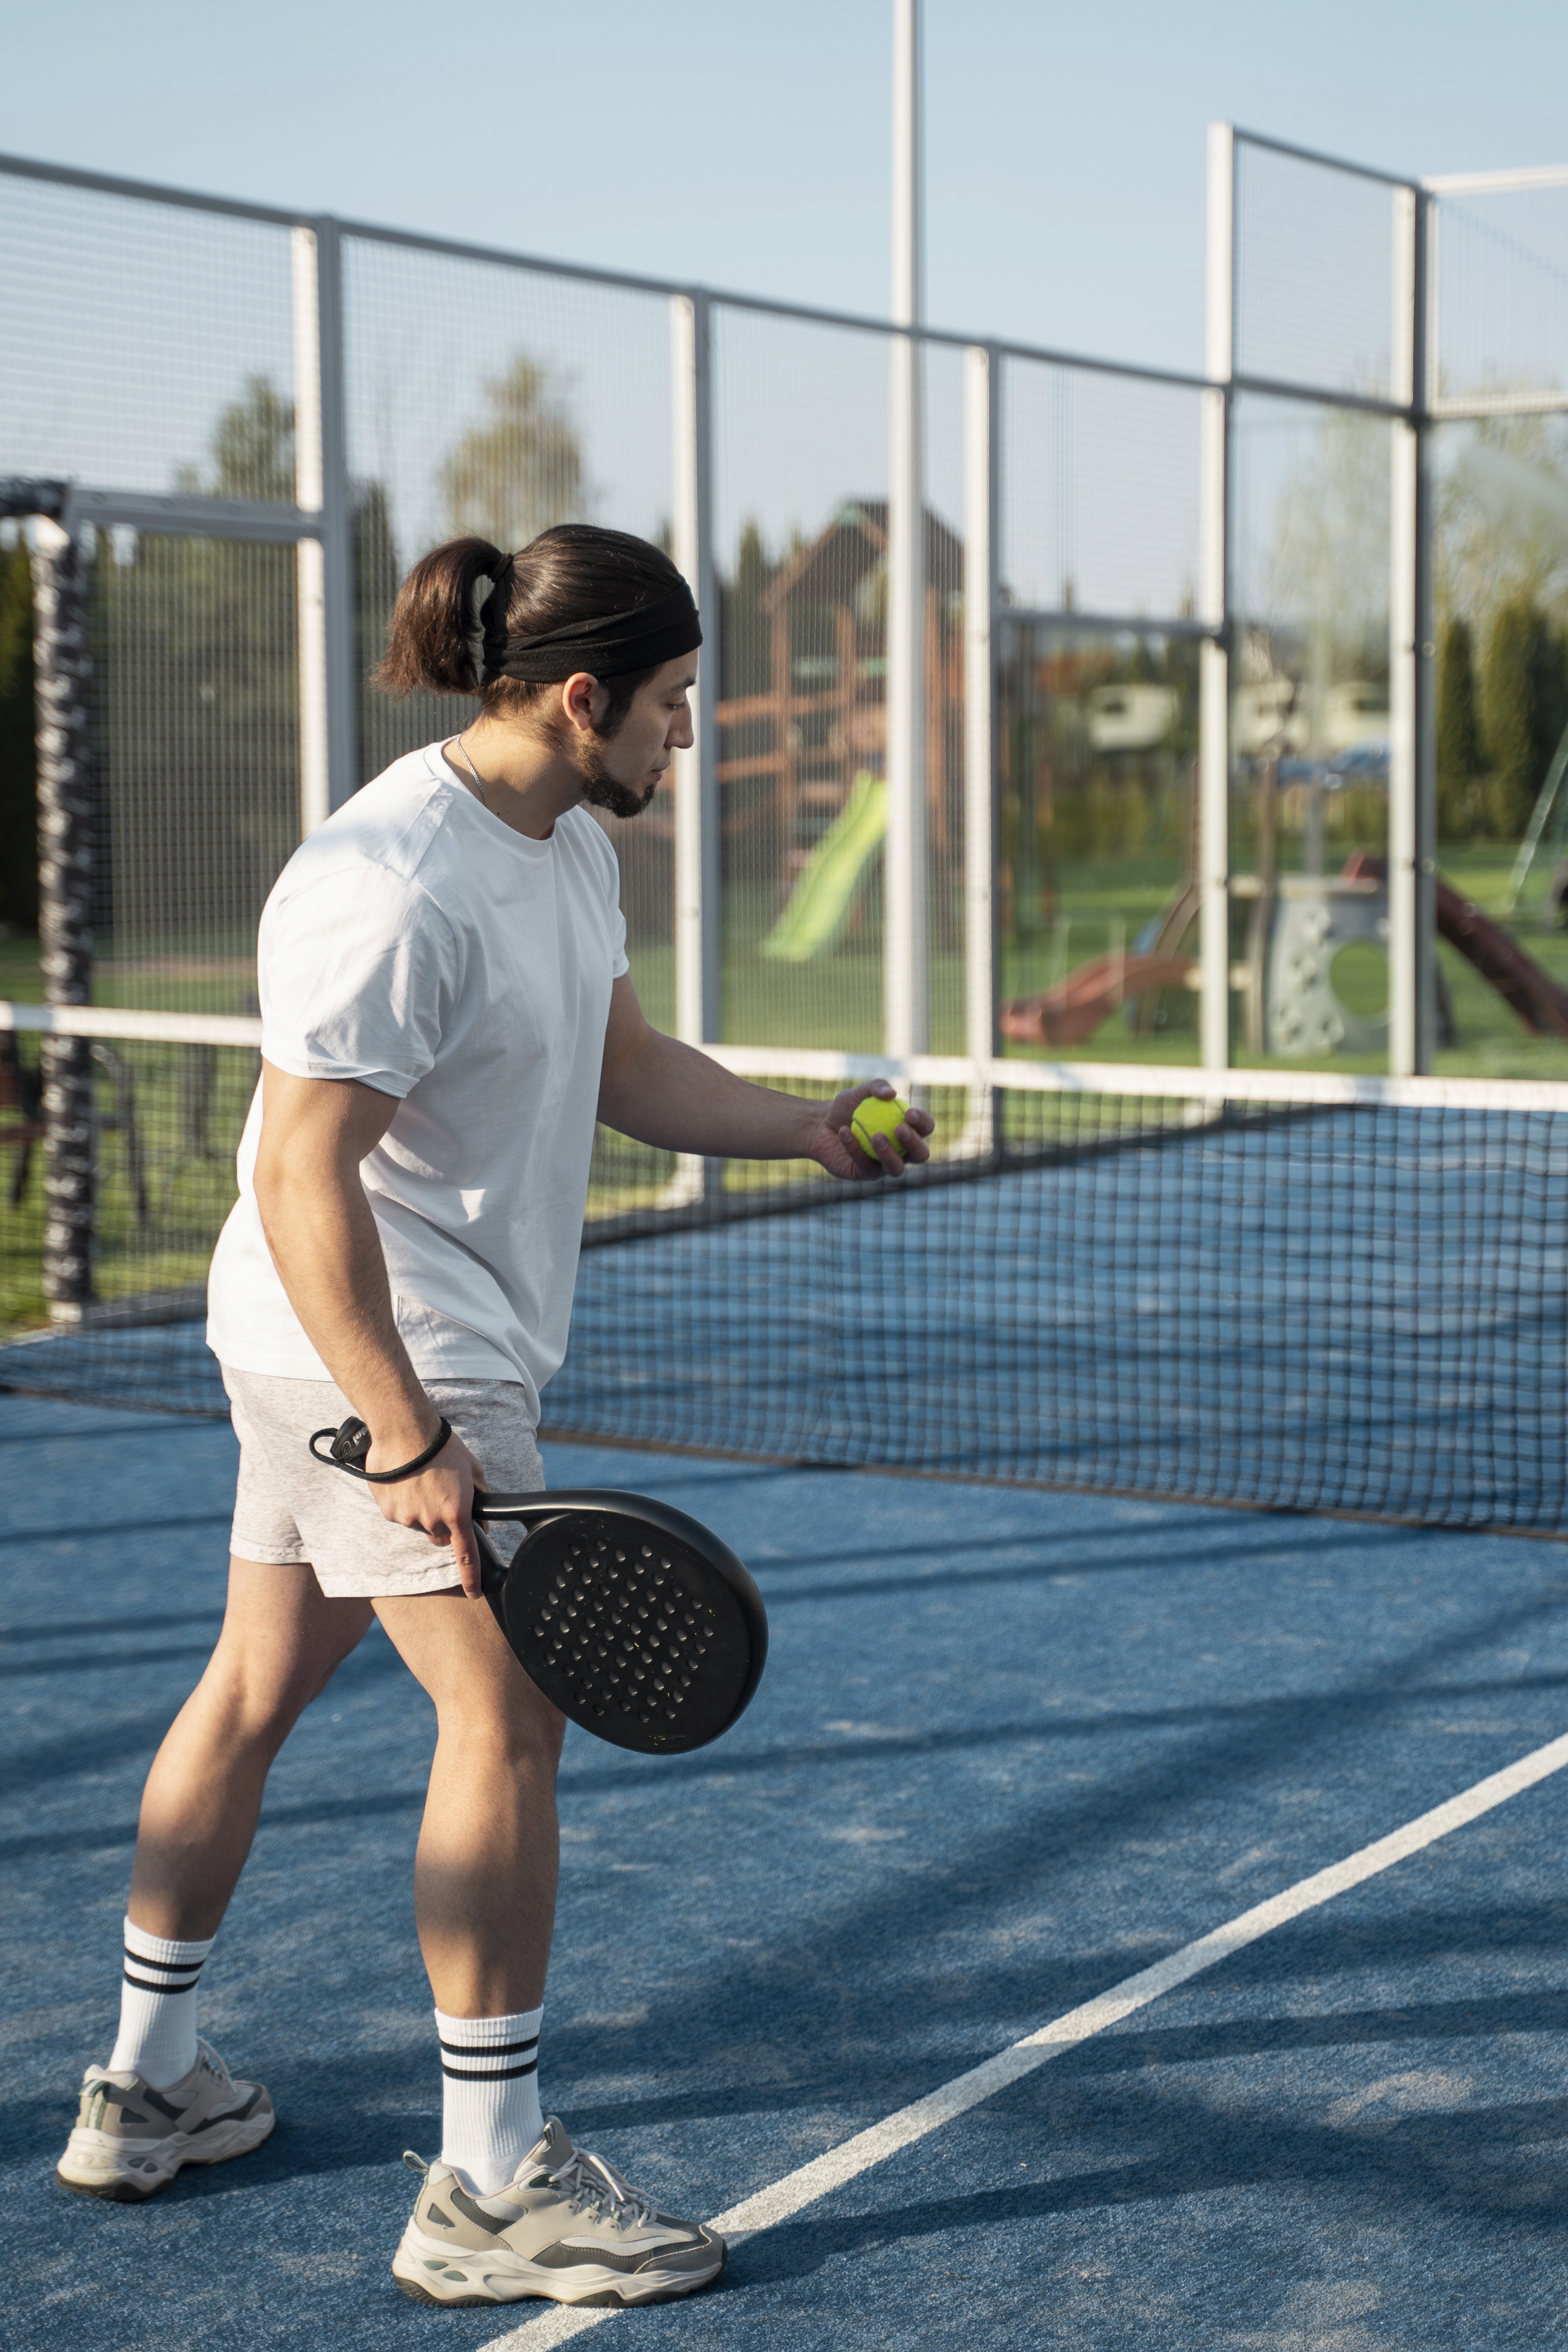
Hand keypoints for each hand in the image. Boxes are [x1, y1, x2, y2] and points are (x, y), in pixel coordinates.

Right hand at [367, 1422, 487, 1597]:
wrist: (404, 1430)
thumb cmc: (441, 1446)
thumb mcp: (472, 1469)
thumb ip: (479, 1496)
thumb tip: (481, 1517)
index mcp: (456, 1513)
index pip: (467, 1555)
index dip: (472, 1576)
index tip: (475, 1592)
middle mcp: (431, 1521)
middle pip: (439, 1536)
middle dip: (442, 1523)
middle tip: (440, 1495)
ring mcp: (407, 1518)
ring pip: (418, 1524)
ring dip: (421, 1510)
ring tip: (420, 1480)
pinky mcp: (388, 1511)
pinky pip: (399, 1514)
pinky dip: (402, 1502)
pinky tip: (404, 1480)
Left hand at [807, 1081, 934, 1182]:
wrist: (821, 1125)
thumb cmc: (846, 1108)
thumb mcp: (860, 1092)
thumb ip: (876, 1087)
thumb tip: (891, 1094)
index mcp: (907, 1130)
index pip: (925, 1129)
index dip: (923, 1122)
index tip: (909, 1113)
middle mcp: (901, 1152)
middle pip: (920, 1155)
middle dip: (915, 1143)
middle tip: (899, 1129)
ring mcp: (883, 1166)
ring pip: (896, 1168)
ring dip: (889, 1154)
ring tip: (876, 1136)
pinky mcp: (864, 1174)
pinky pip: (864, 1165)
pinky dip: (854, 1148)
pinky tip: (844, 1132)